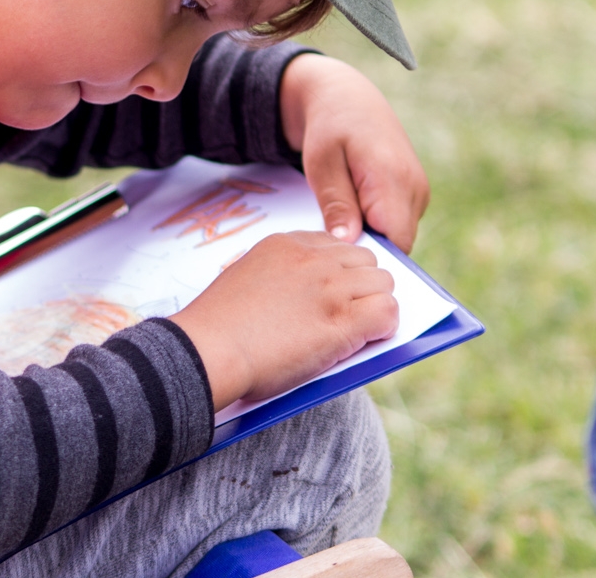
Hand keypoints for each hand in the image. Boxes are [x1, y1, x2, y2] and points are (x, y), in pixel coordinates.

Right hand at [169, 231, 397, 409]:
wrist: (208, 350)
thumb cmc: (216, 327)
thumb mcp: (245, 278)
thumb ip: (279, 277)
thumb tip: (310, 298)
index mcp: (285, 244)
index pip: (335, 244)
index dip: (340, 270)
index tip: (335, 290)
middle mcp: (313, 259)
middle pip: (366, 260)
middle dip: (362, 285)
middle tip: (350, 313)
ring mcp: (330, 287)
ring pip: (383, 284)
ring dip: (375, 306)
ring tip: (358, 330)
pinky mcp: (342, 321)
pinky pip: (387, 313)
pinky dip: (384, 327)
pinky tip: (367, 340)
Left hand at [278, 53, 428, 252]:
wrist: (349, 99)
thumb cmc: (330, 129)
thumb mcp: (321, 165)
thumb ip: (336, 203)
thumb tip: (349, 243)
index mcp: (393, 178)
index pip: (395, 241)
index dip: (368, 253)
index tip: (337, 249)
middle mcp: (416, 187)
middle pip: (398, 244)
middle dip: (368, 246)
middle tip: (333, 228)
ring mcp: (420, 191)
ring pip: (398, 236)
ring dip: (371, 234)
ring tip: (341, 209)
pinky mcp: (416, 194)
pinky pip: (398, 224)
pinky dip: (377, 224)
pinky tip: (353, 205)